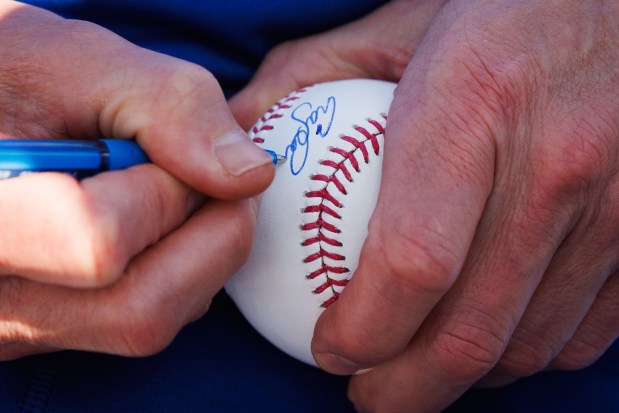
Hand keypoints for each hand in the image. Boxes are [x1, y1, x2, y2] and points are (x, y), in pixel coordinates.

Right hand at [0, 2, 272, 358]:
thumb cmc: (12, 80)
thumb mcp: (78, 63)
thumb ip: (170, 108)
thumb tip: (251, 176)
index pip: (100, 242)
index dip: (169, 191)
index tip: (181, 148)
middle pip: (141, 310)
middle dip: (209, 234)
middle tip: (211, 174)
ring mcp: (21, 326)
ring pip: (150, 323)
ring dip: (197, 253)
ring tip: (174, 190)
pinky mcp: (51, 329)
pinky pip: (140, 321)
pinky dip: (175, 271)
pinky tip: (153, 220)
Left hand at [233, 0, 618, 410]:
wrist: (610, 0)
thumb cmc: (493, 10)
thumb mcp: (391, 24)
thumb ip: (302, 79)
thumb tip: (237, 149)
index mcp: (473, 104)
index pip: (412, 263)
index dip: (363, 332)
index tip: (329, 347)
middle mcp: (556, 162)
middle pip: (471, 330)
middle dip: (404, 389)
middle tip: (365, 393)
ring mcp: (616, 202)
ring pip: (529, 344)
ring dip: (461, 378)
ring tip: (416, 369)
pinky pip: (586, 331)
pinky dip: (527, 354)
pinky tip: (487, 339)